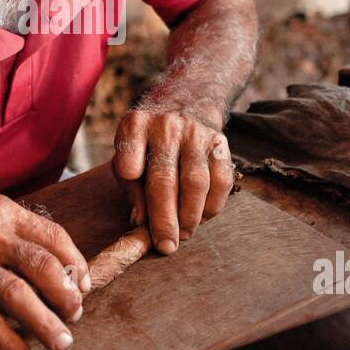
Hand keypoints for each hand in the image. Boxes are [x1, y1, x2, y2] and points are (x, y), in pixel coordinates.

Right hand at [0, 193, 90, 349]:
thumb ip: (12, 232)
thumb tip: (51, 268)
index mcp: (2, 212)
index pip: (54, 238)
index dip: (76, 265)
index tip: (84, 286)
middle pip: (44, 267)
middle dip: (68, 297)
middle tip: (76, 316)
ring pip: (20, 296)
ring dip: (46, 324)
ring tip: (61, 342)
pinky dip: (8, 341)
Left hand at [112, 107, 234, 253]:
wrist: (185, 103)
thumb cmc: (149, 140)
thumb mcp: (128, 151)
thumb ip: (131, 186)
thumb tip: (140, 223)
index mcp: (135, 126)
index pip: (128, 160)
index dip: (132, 190)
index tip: (138, 221)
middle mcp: (165, 126)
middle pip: (165, 179)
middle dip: (166, 219)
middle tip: (166, 246)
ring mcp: (195, 133)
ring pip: (197, 182)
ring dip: (191, 216)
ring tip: (184, 235)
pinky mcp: (219, 142)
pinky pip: (221, 180)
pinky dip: (213, 205)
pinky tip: (202, 217)